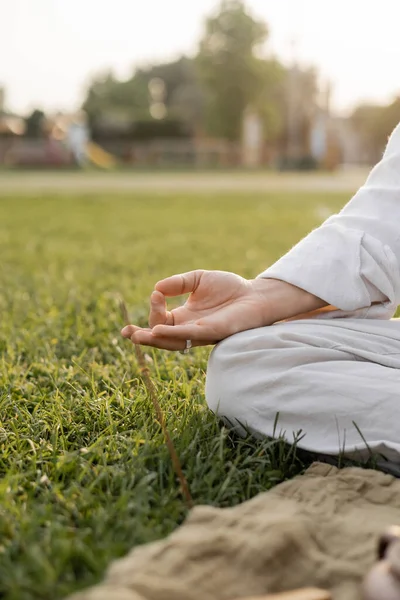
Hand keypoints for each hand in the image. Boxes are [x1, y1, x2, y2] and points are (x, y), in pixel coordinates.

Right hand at [121, 270, 325, 350]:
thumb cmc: (230, 288)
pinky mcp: (213, 332)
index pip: (160, 321)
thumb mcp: (198, 279)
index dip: (152, 312)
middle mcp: (190, 329)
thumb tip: (156, 288)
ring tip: (137, 336)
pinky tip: (160, 331)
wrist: (256, 294)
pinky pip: (191, 337)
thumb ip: (178, 283)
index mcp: (184, 317)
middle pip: (161, 338)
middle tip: (127, 333)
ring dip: (154, 339)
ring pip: (173, 342)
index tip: (155, 296)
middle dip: (143, 337)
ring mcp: (201, 333)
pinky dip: (174, 334)